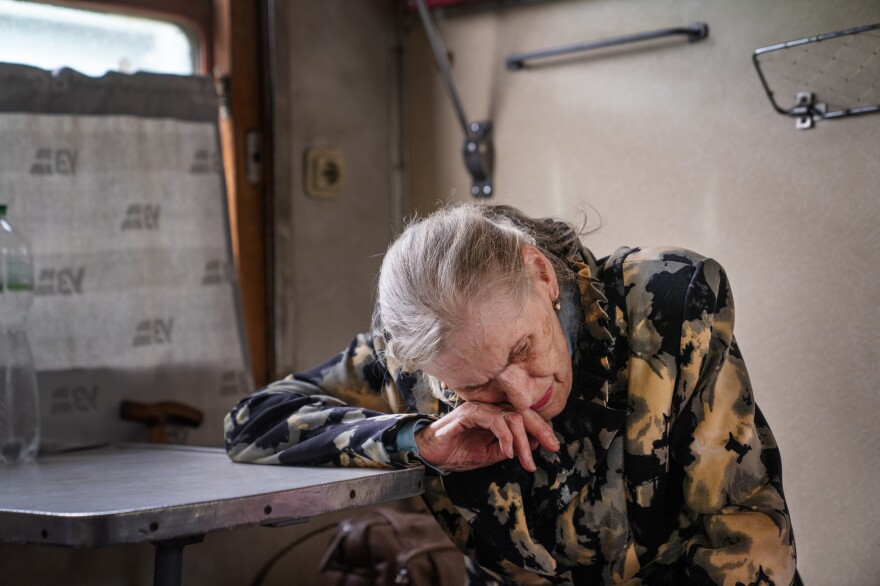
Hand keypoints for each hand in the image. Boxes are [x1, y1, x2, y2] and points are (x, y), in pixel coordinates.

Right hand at [414, 402, 559, 471]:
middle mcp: (489, 408)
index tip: (554, 446)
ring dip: (522, 441)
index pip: (524, 416)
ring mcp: (479, 408)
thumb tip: (536, 442)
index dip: (542, 429)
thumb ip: (511, 447)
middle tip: (553, 447)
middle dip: (541, 430)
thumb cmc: (458, 453)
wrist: (431, 455)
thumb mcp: (491, 455)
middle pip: (523, 412)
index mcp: (496, 415)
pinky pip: (494, 420)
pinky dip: (505, 436)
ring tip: (524, 460)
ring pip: (511, 416)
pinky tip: (507, 452)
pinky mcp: (468, 413)